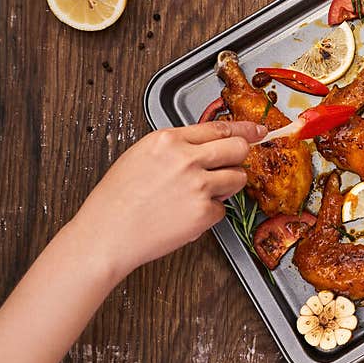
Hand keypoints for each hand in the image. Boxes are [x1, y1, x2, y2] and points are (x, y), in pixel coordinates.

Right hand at [71, 120, 266, 278]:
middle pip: (238, 149)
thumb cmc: (117, 200)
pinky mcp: (204, 212)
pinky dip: (210, 214)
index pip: (219, 127)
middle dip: (240, 156)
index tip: (257, 131)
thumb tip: (206, 145)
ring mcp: (198, 186)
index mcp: (168, 140)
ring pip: (238, 178)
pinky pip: (223, 209)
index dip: (244, 129)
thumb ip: (176, 147)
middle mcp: (187, 159)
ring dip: (227, 186)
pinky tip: (186, 215)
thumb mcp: (142, 156)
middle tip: (234, 164)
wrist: (106, 234)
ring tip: (199, 195)